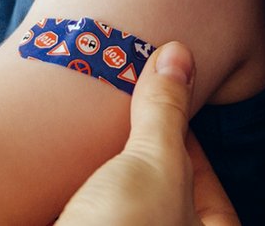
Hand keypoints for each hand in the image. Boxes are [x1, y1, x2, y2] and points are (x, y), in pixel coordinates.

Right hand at [57, 42, 241, 225]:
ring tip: (86, 131)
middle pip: (160, 188)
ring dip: (102, 170)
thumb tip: (178, 55)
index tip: (154, 95)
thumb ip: (166, 111)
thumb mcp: (155, 163)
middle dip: (137, 150)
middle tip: (119, 106)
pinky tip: (60, 165)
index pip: (205, 176)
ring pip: (120, 200)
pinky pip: (87, 210)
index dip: (181, 130)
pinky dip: (75, 187)